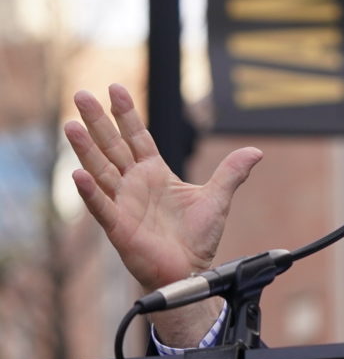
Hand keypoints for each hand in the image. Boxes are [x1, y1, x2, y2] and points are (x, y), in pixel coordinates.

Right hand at [64, 85, 261, 341]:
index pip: (137, 136)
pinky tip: (78, 175)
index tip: (116, 87)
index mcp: (154, 173)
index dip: (127, 113)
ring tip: (72, 125)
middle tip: (81, 95)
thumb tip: (256, 151)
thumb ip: (232, 173)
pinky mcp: (120, 227)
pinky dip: (91, 191)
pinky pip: (102, 206)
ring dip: (86, 149)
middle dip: (98, 121)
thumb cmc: (196, 238)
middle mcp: (134, 184)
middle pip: (112, 146)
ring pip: (101, 171)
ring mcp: (124, 203)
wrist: (188, 271)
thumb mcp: (217, 199)